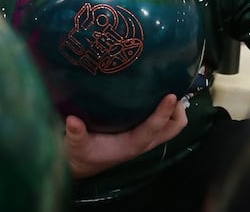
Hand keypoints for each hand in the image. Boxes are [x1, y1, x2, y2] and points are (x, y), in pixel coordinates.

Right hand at [65, 94, 187, 178]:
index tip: (170, 96)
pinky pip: (162, 121)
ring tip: (168, 85)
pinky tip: (156, 89)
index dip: (162, 113)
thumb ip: (75, 134)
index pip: (153, 129)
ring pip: (171, 125)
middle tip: (173, 88)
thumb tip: (72, 120)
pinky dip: (166, 109)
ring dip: (175, 109)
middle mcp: (143, 141)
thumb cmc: (81, 154)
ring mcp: (145, 137)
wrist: (80, 164)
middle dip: (178, 111)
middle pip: (173, 128)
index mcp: (131, 145)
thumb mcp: (75, 145)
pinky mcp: (141, 131)